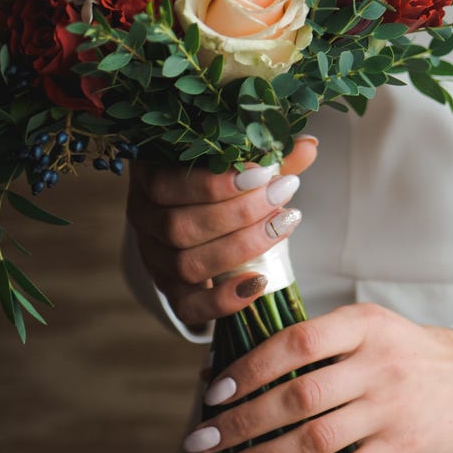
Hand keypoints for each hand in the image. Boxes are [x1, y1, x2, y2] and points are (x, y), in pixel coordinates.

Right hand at [126, 137, 317, 326]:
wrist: (198, 212)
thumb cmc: (219, 180)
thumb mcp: (238, 162)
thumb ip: (268, 157)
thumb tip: (309, 145)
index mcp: (148, 178)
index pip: (168, 184)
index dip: (217, 183)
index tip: (265, 172)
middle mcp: (143, 219)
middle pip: (179, 227)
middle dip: (239, 213)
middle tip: (282, 195)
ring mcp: (153, 257)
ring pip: (186, 264)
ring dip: (241, 247)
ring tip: (283, 225)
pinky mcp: (170, 290)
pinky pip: (187, 306)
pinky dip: (223, 300)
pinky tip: (260, 281)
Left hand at [184, 303, 452, 452]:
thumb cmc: (405, 352)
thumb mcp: (365, 327)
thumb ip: (310, 343)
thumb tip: (229, 370)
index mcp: (361, 324)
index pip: (296, 343)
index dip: (249, 369)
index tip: (213, 394)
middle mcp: (376, 364)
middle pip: (297, 396)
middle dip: (241, 423)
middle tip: (199, 442)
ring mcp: (389, 408)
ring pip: (314, 440)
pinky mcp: (401, 448)